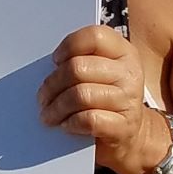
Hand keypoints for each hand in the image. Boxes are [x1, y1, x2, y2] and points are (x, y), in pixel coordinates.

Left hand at [38, 26, 161, 173]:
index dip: (69, 46)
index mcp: (123, 52)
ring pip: (81, 95)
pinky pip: (89, 120)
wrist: (128, 136)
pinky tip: (65, 125)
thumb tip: (47, 69)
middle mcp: (130, 73)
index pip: (95, 37)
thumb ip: (79, 62)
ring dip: (57, 107)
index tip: (55, 61)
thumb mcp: (97, 75)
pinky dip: (71, 123)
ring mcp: (129, 99)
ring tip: (48, 115)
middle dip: (53, 84)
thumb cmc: (102, 100)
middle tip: (42, 97)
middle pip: (79, 68)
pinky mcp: (125, 126)